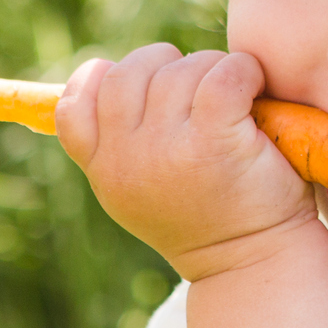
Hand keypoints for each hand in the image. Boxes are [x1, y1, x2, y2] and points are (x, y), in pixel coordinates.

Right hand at [55, 44, 316, 280]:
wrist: (253, 263)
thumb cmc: (207, 216)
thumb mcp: (139, 193)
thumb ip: (116, 145)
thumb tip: (101, 74)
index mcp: (105, 170)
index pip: (73, 106)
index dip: (99, 79)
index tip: (139, 87)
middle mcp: (126, 159)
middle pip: (129, 72)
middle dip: (166, 65)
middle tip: (199, 87)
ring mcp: (167, 150)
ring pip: (180, 70)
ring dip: (212, 68)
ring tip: (235, 95)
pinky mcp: (214, 142)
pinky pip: (223, 75)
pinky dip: (243, 70)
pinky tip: (254, 88)